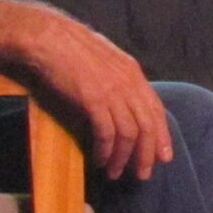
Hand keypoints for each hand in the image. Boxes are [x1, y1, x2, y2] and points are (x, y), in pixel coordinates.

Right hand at [20, 10, 172, 180]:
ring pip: (128, 134)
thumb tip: (123, 103)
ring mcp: (113, 92)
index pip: (156, 110)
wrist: (49, 38)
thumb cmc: (72, 48)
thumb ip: (119, 80)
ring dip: (123, 158)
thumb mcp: (106, 61)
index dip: (162, 135)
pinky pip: (106, 133)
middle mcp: (129, 83)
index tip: (163, 157)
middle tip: (142, 174)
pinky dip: (105, 150)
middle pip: (147, 126)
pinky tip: (99, 160)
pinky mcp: (94, 100)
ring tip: (114, 172)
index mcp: (134, 73)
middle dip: (147, 154)